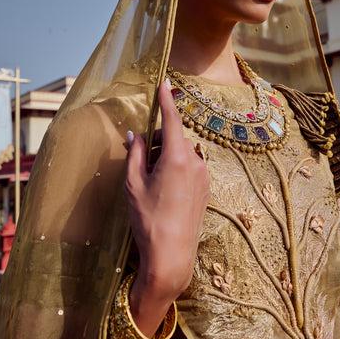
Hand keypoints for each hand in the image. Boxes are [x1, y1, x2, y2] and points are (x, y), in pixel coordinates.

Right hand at [124, 79, 210, 301]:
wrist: (172, 256)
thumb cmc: (148, 219)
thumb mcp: (133, 184)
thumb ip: (134, 154)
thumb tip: (134, 134)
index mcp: (177, 157)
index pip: (172, 119)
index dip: (167, 100)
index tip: (165, 82)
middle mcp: (196, 162)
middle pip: (175, 137)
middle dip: (157, 139)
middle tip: (138, 158)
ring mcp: (204, 176)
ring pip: (182, 153)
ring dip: (166, 156)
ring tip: (148, 180)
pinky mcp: (206, 189)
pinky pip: (189, 167)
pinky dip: (175, 168)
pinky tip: (162, 190)